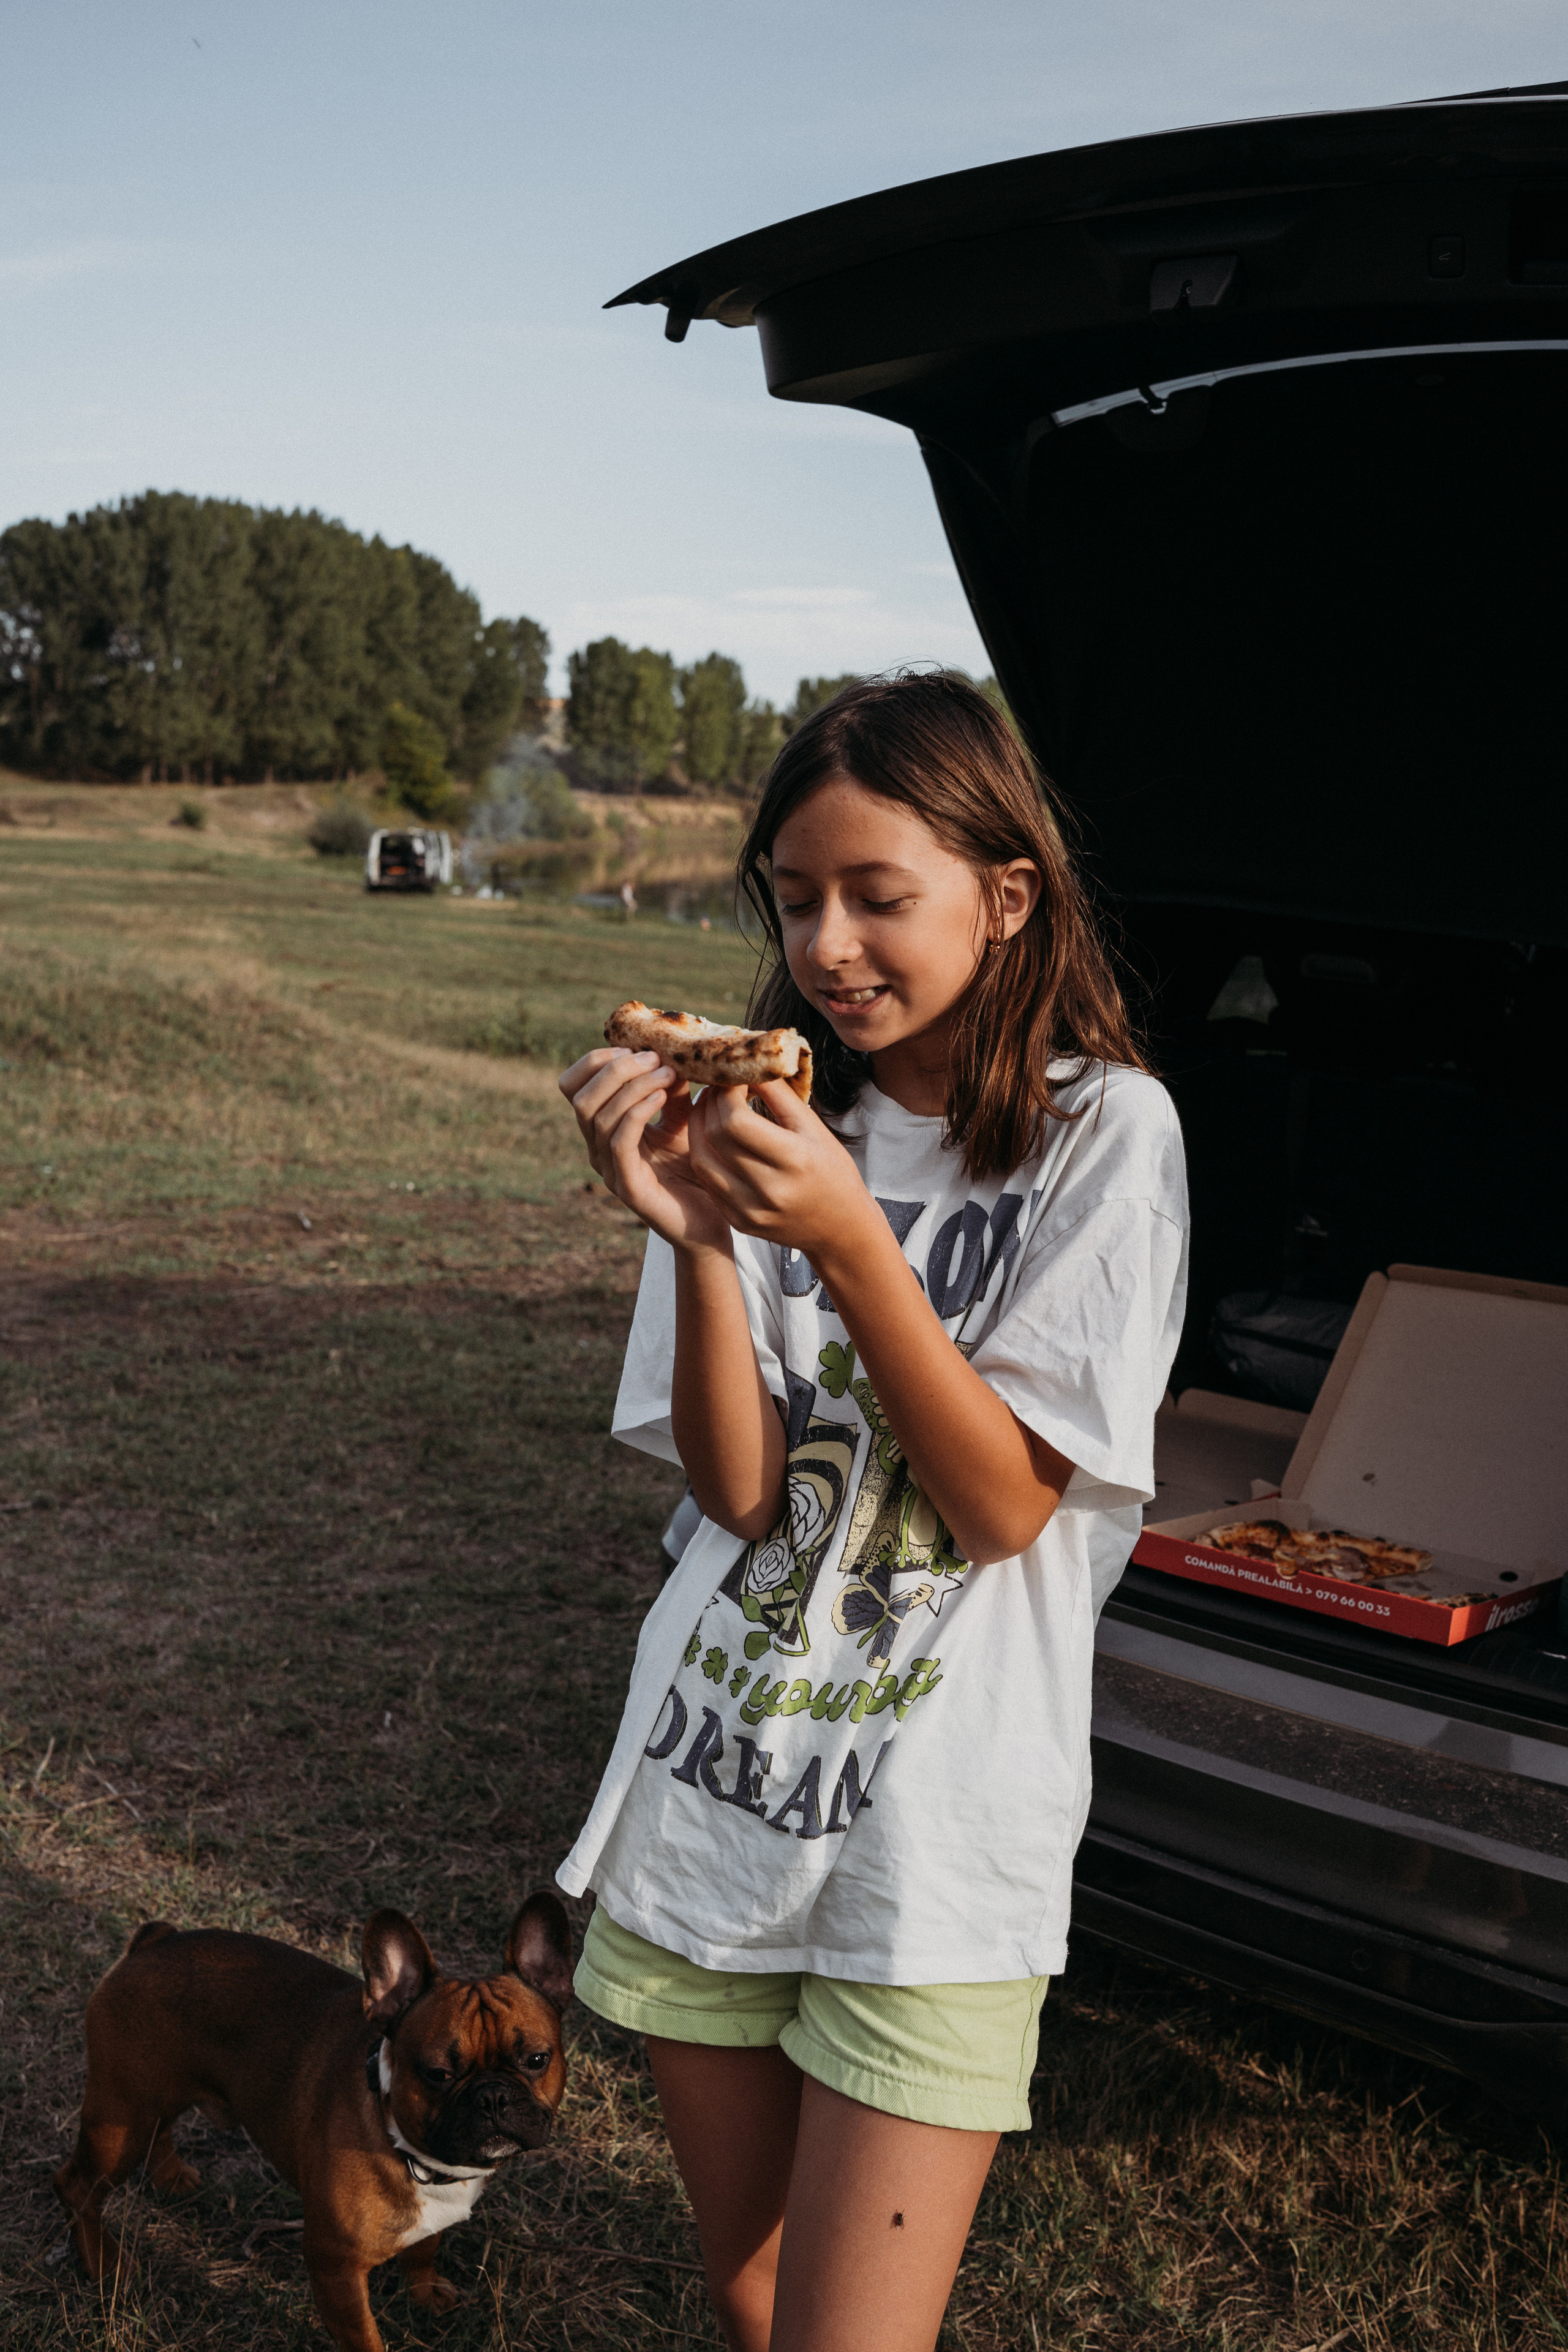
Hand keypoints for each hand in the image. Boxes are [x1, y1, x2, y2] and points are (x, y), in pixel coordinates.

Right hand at [558, 1049, 732, 1251]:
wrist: (711, 1223)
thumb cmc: (696, 1170)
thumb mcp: (683, 1119)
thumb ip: (671, 1089)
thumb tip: (670, 1054)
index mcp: (603, 1128)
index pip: (573, 1086)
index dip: (596, 1061)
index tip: (636, 1048)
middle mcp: (598, 1148)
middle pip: (579, 1096)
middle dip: (614, 1069)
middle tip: (653, 1058)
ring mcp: (609, 1169)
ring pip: (597, 1115)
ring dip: (632, 1085)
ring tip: (667, 1074)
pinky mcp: (627, 1187)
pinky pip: (618, 1140)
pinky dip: (636, 1111)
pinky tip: (661, 1097)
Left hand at [684, 1080, 880, 1266]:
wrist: (840, 1228)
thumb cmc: (832, 1170)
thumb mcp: (814, 1128)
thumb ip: (779, 1095)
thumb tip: (750, 1061)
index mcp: (794, 1160)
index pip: (736, 1120)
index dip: (725, 1093)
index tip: (730, 1076)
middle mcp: (769, 1190)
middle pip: (716, 1136)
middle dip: (710, 1104)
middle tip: (716, 1087)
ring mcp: (750, 1210)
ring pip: (702, 1160)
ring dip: (698, 1127)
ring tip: (708, 1108)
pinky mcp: (739, 1221)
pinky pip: (708, 1182)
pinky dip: (705, 1153)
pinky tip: (712, 1138)